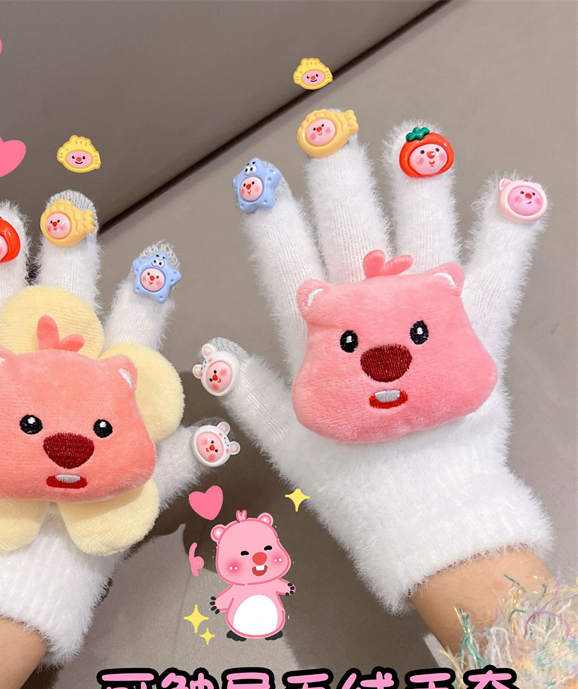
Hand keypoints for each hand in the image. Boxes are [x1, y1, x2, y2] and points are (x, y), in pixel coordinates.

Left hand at [0, 190, 219, 662]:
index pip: (132, 336)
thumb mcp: (136, 497)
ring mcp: (2, 386)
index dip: (147, 297)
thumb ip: (179, 459)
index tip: (159, 257)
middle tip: (73, 204)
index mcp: (103, 399)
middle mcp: (55, 381)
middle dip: (71, 253)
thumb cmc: (81, 536)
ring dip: (1, 257)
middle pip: (67, 306)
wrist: (15, 580)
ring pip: (4, 306)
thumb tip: (228, 434)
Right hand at [198, 119, 551, 611]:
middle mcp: (371, 326)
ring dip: (413, 187)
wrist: (428, 522)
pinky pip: (497, 277)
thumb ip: (248, 391)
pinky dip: (507, 233)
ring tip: (410, 139)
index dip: (271, 223)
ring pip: (417, 241)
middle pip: (350, 240)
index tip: (257, 180)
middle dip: (338, 184)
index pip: (286, 271)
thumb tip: (209, 350)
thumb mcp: (288, 443)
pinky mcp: (476, 339)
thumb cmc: (353, 486)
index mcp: (319, 349)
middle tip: (328, 133)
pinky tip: (513, 190)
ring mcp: (427, 328)